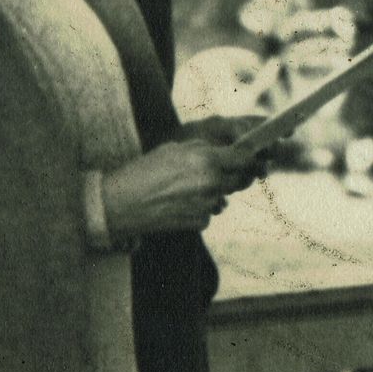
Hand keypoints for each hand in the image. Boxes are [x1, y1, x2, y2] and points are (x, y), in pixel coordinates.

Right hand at [102, 140, 255, 237]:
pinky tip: (179, 203)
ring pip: (224, 196)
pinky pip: (210, 212)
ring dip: (214, 192)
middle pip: (241, 179)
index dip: (250, 157)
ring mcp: (207, 205)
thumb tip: (220, 151)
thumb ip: (201, 149)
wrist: (122, 204)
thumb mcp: (173, 149)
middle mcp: (211, 182)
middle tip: (220, 171)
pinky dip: (200, 208)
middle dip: (235, 175)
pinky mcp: (200, 222)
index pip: (245, 158)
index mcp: (206, 159)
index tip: (249, 157)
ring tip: (187, 188)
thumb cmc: (143, 172)